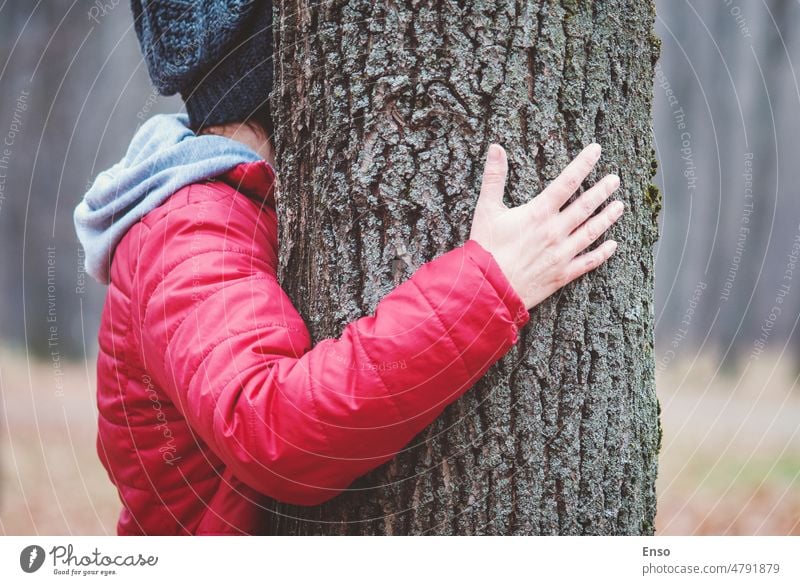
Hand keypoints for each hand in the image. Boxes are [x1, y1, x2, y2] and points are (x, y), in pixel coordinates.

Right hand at [469, 143, 622, 309]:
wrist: (488, 288)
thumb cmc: (485, 248)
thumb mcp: (486, 209)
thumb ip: (493, 177)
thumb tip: (495, 148)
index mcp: (538, 213)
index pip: (567, 182)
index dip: (583, 163)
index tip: (596, 150)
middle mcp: (555, 231)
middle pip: (586, 206)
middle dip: (602, 190)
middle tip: (615, 179)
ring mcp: (562, 254)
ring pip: (592, 232)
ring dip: (607, 218)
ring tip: (619, 206)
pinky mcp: (562, 274)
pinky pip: (588, 262)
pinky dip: (602, 254)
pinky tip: (613, 245)